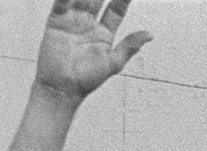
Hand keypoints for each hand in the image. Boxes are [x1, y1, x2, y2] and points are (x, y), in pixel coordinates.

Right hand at [33, 0, 149, 103]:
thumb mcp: (113, 62)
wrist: (62, 87)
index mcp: (105, 33)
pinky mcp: (56, 21)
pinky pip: (61, 3)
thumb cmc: (87, 79)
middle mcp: (89, 24)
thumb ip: (130, 46)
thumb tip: (150, 34)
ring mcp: (72, 21)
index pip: (116, 10)